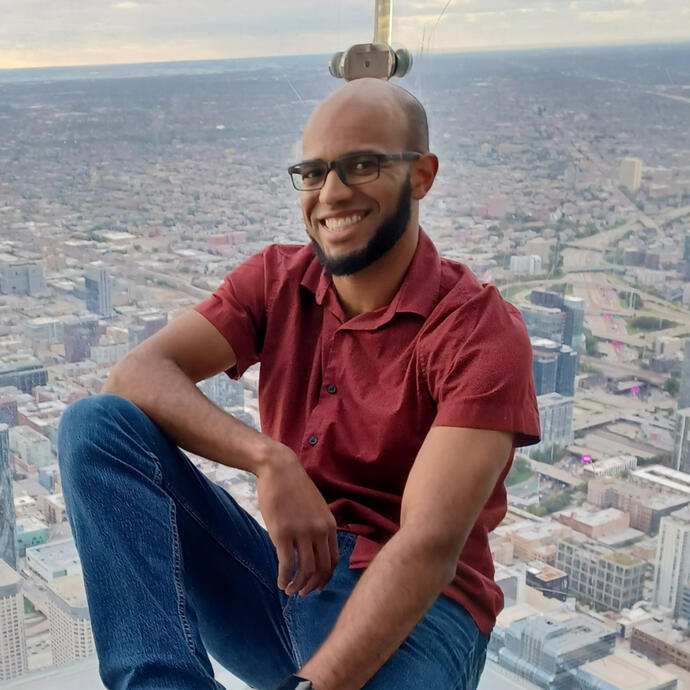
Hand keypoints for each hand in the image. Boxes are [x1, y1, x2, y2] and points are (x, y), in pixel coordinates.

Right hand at [256, 443, 338, 596]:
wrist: (279, 468)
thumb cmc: (294, 487)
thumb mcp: (316, 506)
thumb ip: (319, 526)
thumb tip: (315, 547)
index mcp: (330, 525)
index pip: (333, 560)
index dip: (326, 578)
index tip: (317, 586)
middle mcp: (319, 531)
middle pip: (322, 569)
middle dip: (312, 586)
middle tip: (303, 593)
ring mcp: (302, 532)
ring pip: (305, 570)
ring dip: (298, 586)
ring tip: (290, 590)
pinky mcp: (283, 533)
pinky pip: (287, 564)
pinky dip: (284, 578)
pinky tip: (280, 583)